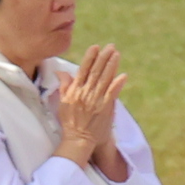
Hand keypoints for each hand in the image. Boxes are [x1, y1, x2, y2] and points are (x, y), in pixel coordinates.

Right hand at [51, 44, 126, 167]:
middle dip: (103, 57)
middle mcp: (85, 93)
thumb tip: (61, 71)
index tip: (95, 47)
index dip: (90, 57)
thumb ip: (64, 85)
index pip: (83, 70)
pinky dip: (117, 84)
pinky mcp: (105, 108)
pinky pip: (112, 93)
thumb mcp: (63, 102)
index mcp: (75, 90)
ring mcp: (96, 100)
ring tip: (117, 54)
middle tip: (111, 46)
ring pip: (105, 79)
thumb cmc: (70, 121)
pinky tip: (123, 75)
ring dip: (111, 66)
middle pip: (96, 71)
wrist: (78, 138)